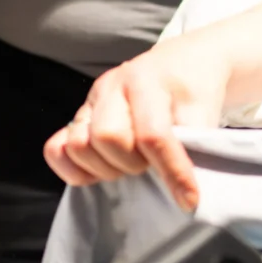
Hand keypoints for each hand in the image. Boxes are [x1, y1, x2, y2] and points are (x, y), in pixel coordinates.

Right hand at [43, 39, 228, 210]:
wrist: (182, 63)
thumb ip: (194, 144)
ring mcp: (92, 100)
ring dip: (105, 167)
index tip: (189, 199)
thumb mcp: (205, 110)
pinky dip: (72, 167)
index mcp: (147, 80)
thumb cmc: (194, 88)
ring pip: (79, 145)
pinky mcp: (79, 116)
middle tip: (150, 164)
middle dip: (132, 163)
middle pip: (107, 138)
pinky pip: (56, 148)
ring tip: (129, 164)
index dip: (171, 171)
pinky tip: (99, 171)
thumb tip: (184, 188)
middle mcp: (113, 86)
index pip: (152, 134)